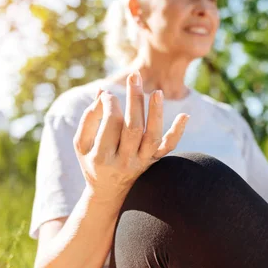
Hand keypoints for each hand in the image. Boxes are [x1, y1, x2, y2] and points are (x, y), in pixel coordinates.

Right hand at [73, 71, 188, 200]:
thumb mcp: (82, 143)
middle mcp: (123, 161)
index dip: (110, 103)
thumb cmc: (92, 161)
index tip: (109, 93)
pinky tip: (185, 115)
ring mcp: (141, 162)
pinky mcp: (154, 161)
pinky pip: (168, 147)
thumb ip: (90, 117)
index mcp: (101, 156)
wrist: (109, 192)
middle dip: (134, 100)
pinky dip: (178, 132)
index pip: (110, 123)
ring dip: (156, 113)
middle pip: (132, 128)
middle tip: (135, 76)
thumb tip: (103, 91)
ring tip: (157, 92)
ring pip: (152, 137)